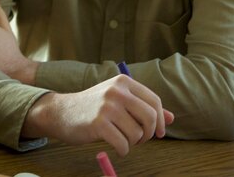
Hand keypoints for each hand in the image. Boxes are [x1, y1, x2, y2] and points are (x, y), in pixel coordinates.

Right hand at [22, 75, 174, 156]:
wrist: (62, 112)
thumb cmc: (93, 107)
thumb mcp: (119, 100)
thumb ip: (143, 107)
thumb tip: (171, 118)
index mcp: (124, 82)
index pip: (154, 101)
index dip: (161, 120)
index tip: (160, 133)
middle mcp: (117, 91)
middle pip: (150, 116)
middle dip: (150, 133)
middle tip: (141, 140)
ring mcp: (107, 106)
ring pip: (137, 133)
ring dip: (133, 143)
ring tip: (123, 140)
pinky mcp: (98, 123)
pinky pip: (123, 144)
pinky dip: (123, 150)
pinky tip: (117, 148)